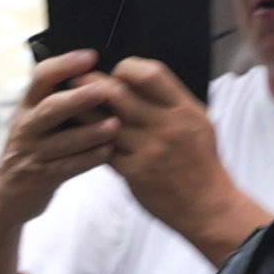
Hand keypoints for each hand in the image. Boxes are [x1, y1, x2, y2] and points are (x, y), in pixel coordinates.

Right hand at [0, 52, 118, 226]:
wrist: (5, 195)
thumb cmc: (33, 149)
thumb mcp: (36, 120)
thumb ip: (58, 99)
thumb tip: (99, 72)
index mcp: (28, 106)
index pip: (41, 77)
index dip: (65, 64)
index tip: (90, 56)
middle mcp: (27, 127)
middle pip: (50, 109)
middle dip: (78, 98)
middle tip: (104, 90)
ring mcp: (33, 154)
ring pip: (61, 141)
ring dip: (89, 132)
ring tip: (114, 124)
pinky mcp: (41, 179)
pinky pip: (67, 168)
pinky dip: (89, 159)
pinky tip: (108, 151)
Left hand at [95, 58, 260, 259]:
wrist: (205, 204)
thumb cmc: (200, 161)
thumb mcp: (198, 122)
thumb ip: (171, 101)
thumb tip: (140, 81)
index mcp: (184, 109)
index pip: (150, 74)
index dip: (126, 68)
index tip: (115, 71)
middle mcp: (166, 126)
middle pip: (119, 94)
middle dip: (92, 84)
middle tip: (76, 80)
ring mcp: (148, 150)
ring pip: (103, 122)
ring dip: (82, 111)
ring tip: (68, 104)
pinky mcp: (133, 173)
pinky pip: (102, 150)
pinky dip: (87, 140)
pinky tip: (77, 134)